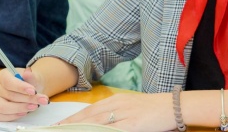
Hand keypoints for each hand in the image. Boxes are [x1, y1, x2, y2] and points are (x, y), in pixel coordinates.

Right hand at [0, 67, 49, 120]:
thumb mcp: (34, 77)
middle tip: (42, 100)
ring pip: (4, 107)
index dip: (20, 87)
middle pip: (9, 95)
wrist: (32, 90)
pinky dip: (14, 116)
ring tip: (35, 106)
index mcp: (3, 75)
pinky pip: (2, 117)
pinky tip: (25, 112)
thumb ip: (31, 76)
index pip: (8, 81)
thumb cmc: (30, 82)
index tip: (33, 91)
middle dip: (27, 99)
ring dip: (21, 108)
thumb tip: (28, 72)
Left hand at [59, 92, 175, 131]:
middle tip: (55, 129)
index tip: (59, 124)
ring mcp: (123, 115)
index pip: (89, 110)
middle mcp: (117, 105)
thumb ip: (115, 113)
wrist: (172, 106)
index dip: (73, 118)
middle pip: (88, 117)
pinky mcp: (132, 125)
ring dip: (80, 129)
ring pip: (96, 124)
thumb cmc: (152, 108)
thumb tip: (99, 122)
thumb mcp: (130, 106)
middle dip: (71, 124)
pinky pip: (111, 131)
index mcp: (115, 99)